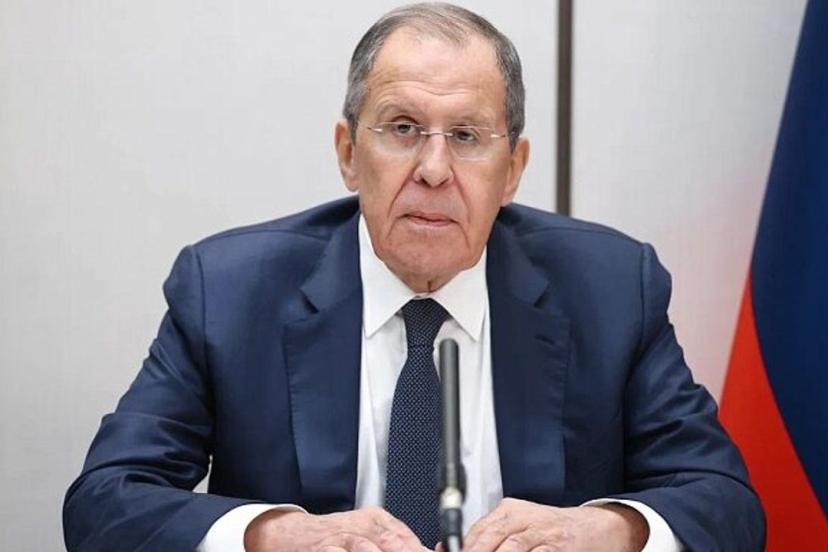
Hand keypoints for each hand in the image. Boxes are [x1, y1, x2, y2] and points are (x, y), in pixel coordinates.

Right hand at [243, 506, 432, 551]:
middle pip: (389, 540)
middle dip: (405, 551)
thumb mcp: (366, 527)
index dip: (417, 548)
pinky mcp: (320, 549)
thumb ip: (394, 537)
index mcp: (375, 519)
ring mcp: (339, 538)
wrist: (290, 534)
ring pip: (364, 547)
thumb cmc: (332, 535)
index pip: (403, 535)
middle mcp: (359, 526)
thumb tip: (421, 548)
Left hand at [453, 498, 647, 551]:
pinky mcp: (560, 546)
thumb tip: (447, 547)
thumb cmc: (553, 530)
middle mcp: (526, 517)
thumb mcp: (519, 526)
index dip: (464, 546)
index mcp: (511, 510)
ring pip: (512, 547)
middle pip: (492, 536)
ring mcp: (544, 532)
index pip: (478, 529)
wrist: (597, 528)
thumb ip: (489, 537)